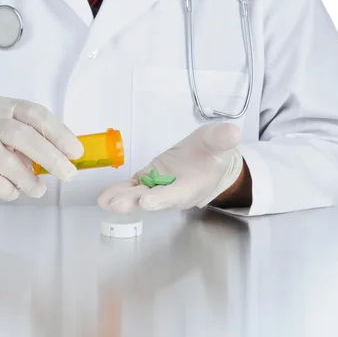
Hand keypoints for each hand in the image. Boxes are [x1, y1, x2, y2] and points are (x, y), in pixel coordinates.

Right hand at [0, 96, 83, 200]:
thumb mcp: (6, 126)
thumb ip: (32, 137)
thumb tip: (65, 158)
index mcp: (6, 106)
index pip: (37, 115)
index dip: (59, 133)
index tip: (76, 152)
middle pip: (23, 136)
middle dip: (50, 157)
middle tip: (69, 174)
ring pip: (6, 161)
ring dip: (28, 179)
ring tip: (40, 190)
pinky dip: (6, 188)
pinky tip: (14, 191)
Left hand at [97, 123, 242, 212]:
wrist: (208, 161)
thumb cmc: (213, 153)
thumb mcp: (219, 141)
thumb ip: (222, 138)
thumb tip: (233, 132)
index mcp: (191, 186)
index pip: (176, 194)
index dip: (162, 199)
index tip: (148, 202)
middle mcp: (172, 192)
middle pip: (152, 199)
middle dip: (135, 202)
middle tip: (117, 205)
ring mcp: (157, 187)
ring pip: (138, 195)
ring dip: (122, 199)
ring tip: (105, 202)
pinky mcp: (147, 180)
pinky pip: (131, 187)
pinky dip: (118, 191)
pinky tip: (104, 196)